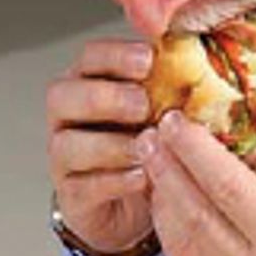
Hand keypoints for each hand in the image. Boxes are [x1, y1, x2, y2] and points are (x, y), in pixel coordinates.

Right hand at [46, 38, 155, 255]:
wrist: (141, 202)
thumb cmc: (152, 145)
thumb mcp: (165, 107)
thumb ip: (171, 80)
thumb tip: (194, 53)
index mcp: (91, 84)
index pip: (89, 57)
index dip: (114, 56)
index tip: (147, 60)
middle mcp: (69, 118)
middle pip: (61, 96)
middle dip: (105, 98)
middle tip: (142, 105)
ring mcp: (65, 158)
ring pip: (66, 145)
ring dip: (109, 144)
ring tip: (144, 147)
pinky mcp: (72, 196)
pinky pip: (81, 187)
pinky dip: (114, 181)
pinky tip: (141, 175)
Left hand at [137, 112, 255, 255]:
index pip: (226, 184)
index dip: (194, 149)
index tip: (175, 122)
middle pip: (193, 210)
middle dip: (166, 169)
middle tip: (148, 135)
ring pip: (181, 243)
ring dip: (160, 201)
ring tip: (150, 167)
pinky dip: (172, 239)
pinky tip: (166, 215)